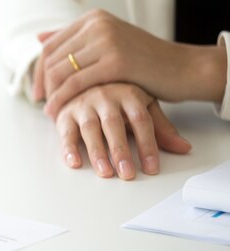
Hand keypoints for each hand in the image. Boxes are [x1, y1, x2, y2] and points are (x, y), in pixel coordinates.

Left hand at [33, 10, 226, 118]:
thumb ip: (76, 41)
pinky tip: (56, 113)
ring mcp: (106, 41)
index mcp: (93, 18)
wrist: (182, 68)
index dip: (39, 71)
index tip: (39, 92)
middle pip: (52, 58)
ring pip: (60, 71)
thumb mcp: (107, 44)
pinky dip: (61, 100)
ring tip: (50, 112)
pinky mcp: (115, 61)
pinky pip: (75, 83)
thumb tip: (39, 38)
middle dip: (43, 85)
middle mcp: (97, 24)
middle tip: (43, 105)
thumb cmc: (144, 62)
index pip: (51, 45)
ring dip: (51, 95)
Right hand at [55, 83, 190, 179]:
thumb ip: (160, 128)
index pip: (141, 120)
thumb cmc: (116, 96)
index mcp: (128, 94)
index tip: (151, 168)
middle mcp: (105, 96)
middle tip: (127, 174)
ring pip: (90, 129)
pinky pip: (66, 131)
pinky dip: (68, 148)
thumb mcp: (142, 106)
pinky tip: (74, 162)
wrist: (83, 76)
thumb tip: (184, 148)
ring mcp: (83, 104)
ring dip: (97, 152)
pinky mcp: (65, 113)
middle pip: (114, 125)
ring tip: (105, 172)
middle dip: (120, 151)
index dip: (147, 144)